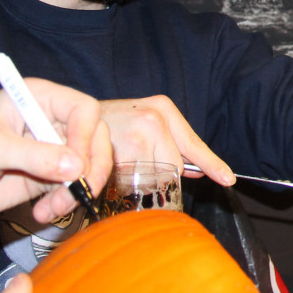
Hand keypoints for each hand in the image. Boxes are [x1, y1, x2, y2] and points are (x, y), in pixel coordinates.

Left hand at [0, 80, 111, 223]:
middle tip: (81, 191)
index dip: (86, 135)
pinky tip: (42, 213)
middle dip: (91, 167)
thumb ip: (33, 155)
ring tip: (54, 208)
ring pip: (87, 166)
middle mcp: (50, 121)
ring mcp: (51, 150)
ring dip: (77, 190)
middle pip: (94, 138)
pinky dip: (64, 203)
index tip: (77, 164)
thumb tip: (77, 167)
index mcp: (38, 99)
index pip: (82, 110)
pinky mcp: (46, 177)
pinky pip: (71, 188)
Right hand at [99, 95, 233, 184]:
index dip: (212, 164)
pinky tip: (114, 168)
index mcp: (162, 109)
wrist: (64, 118)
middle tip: (136, 163)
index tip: (228, 179)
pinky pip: (135, 181)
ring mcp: (138, 134)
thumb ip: (170, 145)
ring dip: (143, 179)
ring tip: (122, 163)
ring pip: (157, 175)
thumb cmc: (108, 125)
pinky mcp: (120, 152)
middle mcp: (154, 118)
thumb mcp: (143, 125)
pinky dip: (127, 183)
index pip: (193, 143)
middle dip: (163, 173)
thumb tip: (197, 170)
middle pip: (175, 165)